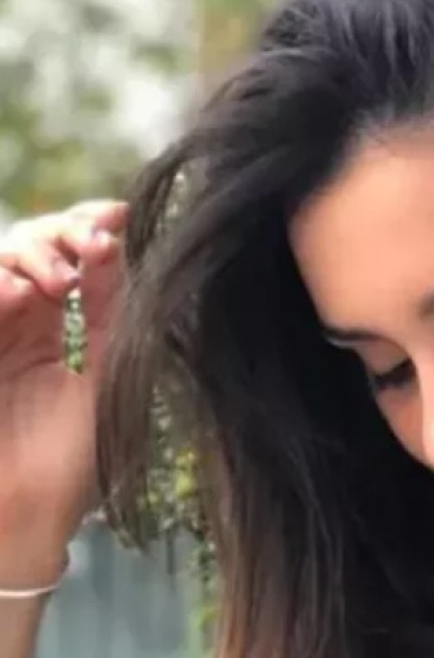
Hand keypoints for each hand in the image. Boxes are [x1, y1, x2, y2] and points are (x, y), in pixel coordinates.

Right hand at [0, 201, 126, 584]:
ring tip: (56, 281)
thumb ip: (109, 314)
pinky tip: (19, 296)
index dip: (87, 225)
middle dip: (59, 233)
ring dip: (25, 256)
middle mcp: (10, 321)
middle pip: (24, 243)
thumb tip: (119, 245)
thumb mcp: (104, 375)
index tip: (121, 215)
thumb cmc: (69, 460)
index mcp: (46, 324)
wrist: (24, 520)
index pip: (63, 254)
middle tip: (91, 247)